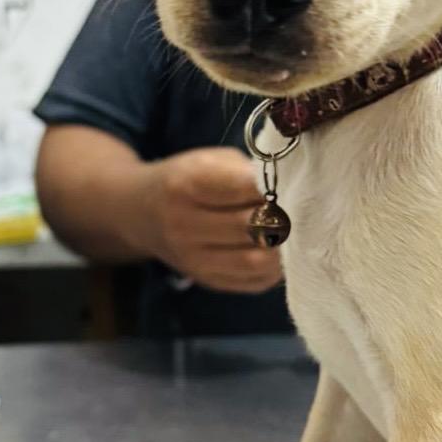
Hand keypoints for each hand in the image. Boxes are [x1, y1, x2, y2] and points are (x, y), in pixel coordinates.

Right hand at [138, 148, 283, 293]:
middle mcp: (184, 226)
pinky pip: (254, 281)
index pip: (244, 189)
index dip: (276, 187)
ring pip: (255, 260)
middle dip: (284, 217)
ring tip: (296, 232)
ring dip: (285, 248)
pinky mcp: (207, 280)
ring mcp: (194, 259)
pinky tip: (281, 252)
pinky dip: (276, 269)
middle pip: (252, 227)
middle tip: (302, 208)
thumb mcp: (208, 160)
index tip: (292, 182)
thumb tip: (293, 188)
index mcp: (185, 185)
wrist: (140, 213)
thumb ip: (246, 172)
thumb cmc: (186, 180)